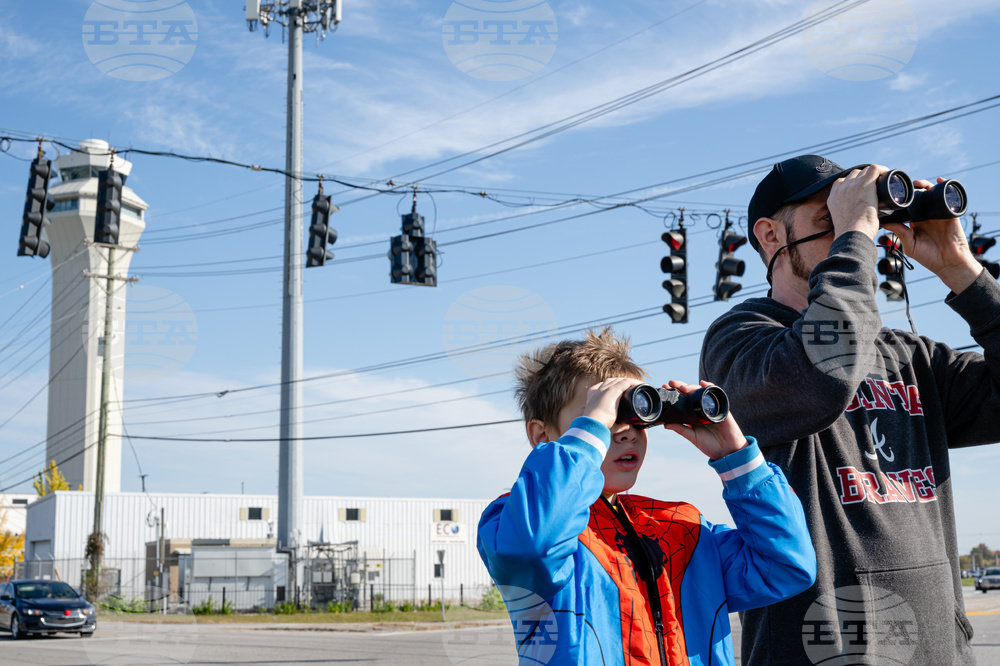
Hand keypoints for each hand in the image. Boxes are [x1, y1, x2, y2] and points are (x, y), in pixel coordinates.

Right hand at [582, 377, 644, 429]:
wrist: (592, 423)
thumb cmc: (597, 425)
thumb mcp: (602, 419)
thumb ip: (612, 420)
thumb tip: (625, 425)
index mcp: (593, 394)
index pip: (604, 386)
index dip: (614, 387)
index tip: (623, 392)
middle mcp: (598, 389)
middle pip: (613, 381)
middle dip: (623, 383)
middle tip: (632, 389)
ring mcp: (606, 388)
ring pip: (620, 380)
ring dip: (630, 382)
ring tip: (639, 386)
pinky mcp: (613, 390)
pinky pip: (627, 382)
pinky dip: (634, 382)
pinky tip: (641, 384)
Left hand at [662, 380, 746, 460]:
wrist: (727, 451)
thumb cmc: (710, 445)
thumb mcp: (692, 437)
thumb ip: (681, 430)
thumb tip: (665, 424)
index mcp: (693, 415)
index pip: (682, 400)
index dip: (674, 393)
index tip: (665, 388)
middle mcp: (701, 408)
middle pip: (690, 393)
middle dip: (680, 386)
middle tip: (671, 383)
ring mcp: (711, 406)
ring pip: (700, 391)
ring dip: (691, 387)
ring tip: (683, 387)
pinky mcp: (721, 407)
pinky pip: (715, 394)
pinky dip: (710, 387)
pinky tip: (703, 383)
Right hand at [827, 165, 884, 240]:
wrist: (851, 235)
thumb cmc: (850, 233)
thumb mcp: (841, 219)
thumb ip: (845, 211)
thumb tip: (857, 213)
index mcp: (833, 196)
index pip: (844, 181)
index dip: (855, 183)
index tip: (863, 189)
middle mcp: (841, 187)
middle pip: (854, 174)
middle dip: (864, 178)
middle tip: (874, 187)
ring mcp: (852, 184)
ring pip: (864, 171)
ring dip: (873, 176)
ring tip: (882, 183)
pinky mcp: (865, 184)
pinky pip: (875, 169)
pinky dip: (882, 170)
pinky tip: (888, 176)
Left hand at [882, 177, 982, 293]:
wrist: (949, 263)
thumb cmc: (929, 257)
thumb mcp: (911, 246)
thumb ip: (901, 234)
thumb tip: (886, 223)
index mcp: (915, 221)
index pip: (908, 206)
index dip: (904, 199)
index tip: (895, 192)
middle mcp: (927, 215)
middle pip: (920, 197)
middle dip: (914, 188)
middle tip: (907, 185)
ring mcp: (939, 213)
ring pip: (933, 194)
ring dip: (927, 186)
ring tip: (919, 184)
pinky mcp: (951, 214)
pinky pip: (950, 198)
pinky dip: (946, 188)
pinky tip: (940, 182)